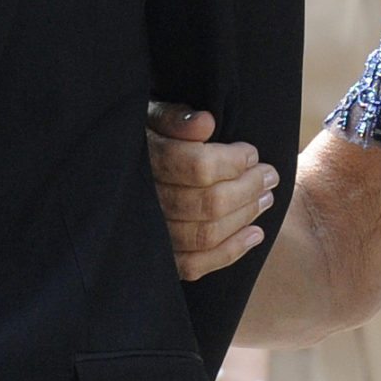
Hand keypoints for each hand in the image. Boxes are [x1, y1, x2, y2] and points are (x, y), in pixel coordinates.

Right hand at [146, 102, 277, 280]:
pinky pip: (195, 265)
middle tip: (270, 176)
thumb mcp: (151, 115)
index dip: (233, 162)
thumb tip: (205, 123)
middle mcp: (143, 202)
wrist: (111, 173)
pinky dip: (231, 252)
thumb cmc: (144, 138)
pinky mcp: (158, 258)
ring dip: (245, 216)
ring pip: (206, 234)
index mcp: (144, 160)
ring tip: (266, 199)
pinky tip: (255, 234)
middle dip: (248, 188)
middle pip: (208, 203)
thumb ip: (175, 117)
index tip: (252, 153)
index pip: (198, 167)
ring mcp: (149, 234)